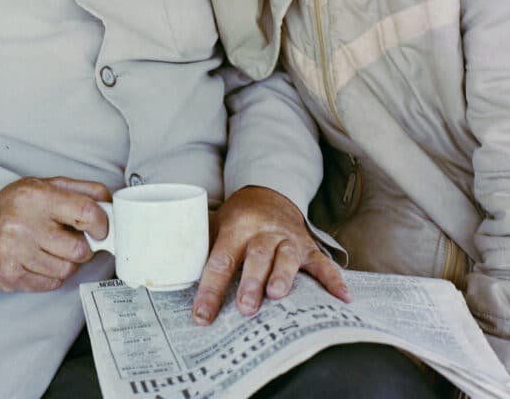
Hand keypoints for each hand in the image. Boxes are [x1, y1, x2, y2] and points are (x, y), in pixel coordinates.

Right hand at [0, 176, 111, 292]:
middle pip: (79, 249)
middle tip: (76, 241)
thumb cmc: (15, 204)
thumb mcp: (45, 185)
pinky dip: (52, 275)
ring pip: (66, 270)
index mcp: (38, 197)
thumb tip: (111, 201)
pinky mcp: (9, 276)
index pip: (85, 212)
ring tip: (54, 250)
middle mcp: (25, 225)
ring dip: (67, 263)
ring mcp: (15, 253)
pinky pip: (50, 284)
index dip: (101, 223)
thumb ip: (81, 189)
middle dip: (84, 247)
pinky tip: (41, 261)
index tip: (101, 228)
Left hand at [192, 185, 350, 324]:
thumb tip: (166, 269)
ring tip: (277, 296)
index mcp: (237, 226)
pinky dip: (334, 280)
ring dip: (282, 277)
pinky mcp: (308, 247)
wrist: (270, 192)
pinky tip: (343, 297)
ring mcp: (288, 239)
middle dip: (251, 282)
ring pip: (286, 259)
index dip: (211, 289)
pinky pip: (323, 264)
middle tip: (246, 307)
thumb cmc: (238, 217)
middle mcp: (264, 232)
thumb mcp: (216, 223)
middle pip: (257, 257)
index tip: (201, 317)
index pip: (220, 259)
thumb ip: (199, 245)